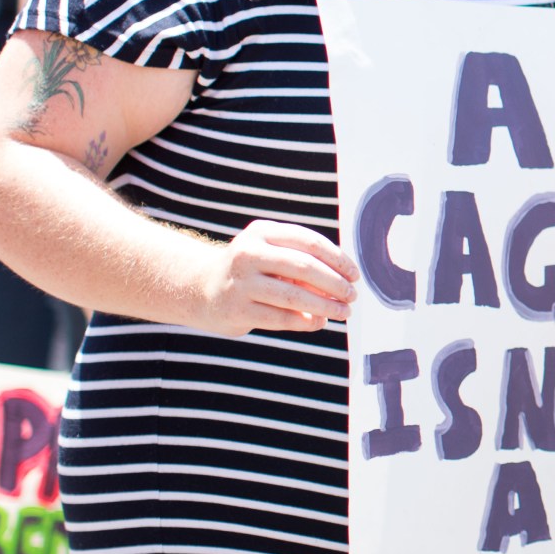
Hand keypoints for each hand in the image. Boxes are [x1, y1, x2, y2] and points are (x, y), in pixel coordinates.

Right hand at [192, 220, 360, 335]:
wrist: (200, 288)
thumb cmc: (250, 269)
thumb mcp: (271, 254)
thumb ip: (303, 262)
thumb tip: (344, 282)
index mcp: (262, 232)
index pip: (309, 242)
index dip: (337, 259)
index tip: (355, 274)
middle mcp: (248, 253)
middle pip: (304, 267)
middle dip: (335, 283)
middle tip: (353, 295)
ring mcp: (240, 282)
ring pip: (294, 295)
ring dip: (325, 306)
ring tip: (344, 311)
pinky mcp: (236, 310)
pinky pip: (281, 318)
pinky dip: (306, 321)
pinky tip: (320, 321)